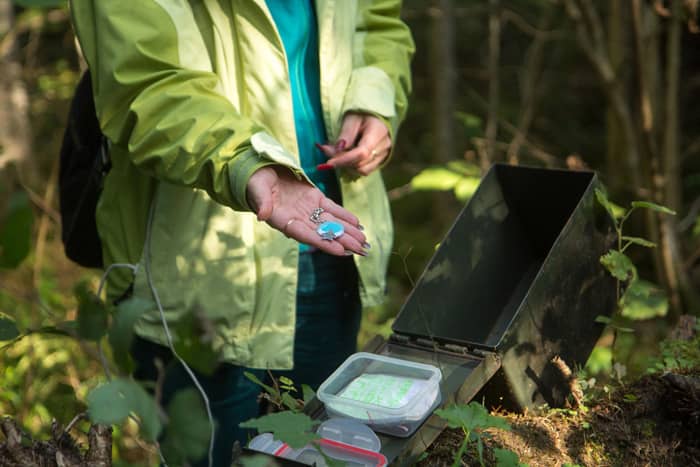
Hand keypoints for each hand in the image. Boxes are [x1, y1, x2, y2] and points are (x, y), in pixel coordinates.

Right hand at [246, 166, 367, 255]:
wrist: (261, 170)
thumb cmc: (255, 182)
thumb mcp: (257, 190)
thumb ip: (261, 203)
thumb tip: (262, 215)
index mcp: (283, 221)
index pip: (306, 235)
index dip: (323, 243)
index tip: (340, 251)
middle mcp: (298, 220)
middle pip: (323, 233)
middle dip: (343, 241)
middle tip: (362, 250)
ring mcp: (308, 210)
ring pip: (331, 223)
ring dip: (348, 232)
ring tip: (364, 241)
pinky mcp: (314, 199)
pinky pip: (332, 209)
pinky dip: (345, 216)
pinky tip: (358, 224)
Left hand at [316, 113, 390, 175]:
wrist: (374, 117)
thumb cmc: (362, 115)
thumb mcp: (351, 118)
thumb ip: (346, 134)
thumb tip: (338, 151)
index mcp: (378, 132)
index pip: (361, 152)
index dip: (344, 160)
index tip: (329, 163)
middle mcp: (384, 146)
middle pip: (360, 163)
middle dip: (342, 161)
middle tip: (327, 150)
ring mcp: (384, 155)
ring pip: (362, 169)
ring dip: (347, 164)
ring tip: (338, 152)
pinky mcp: (380, 161)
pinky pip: (365, 170)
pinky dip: (353, 166)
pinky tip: (347, 155)